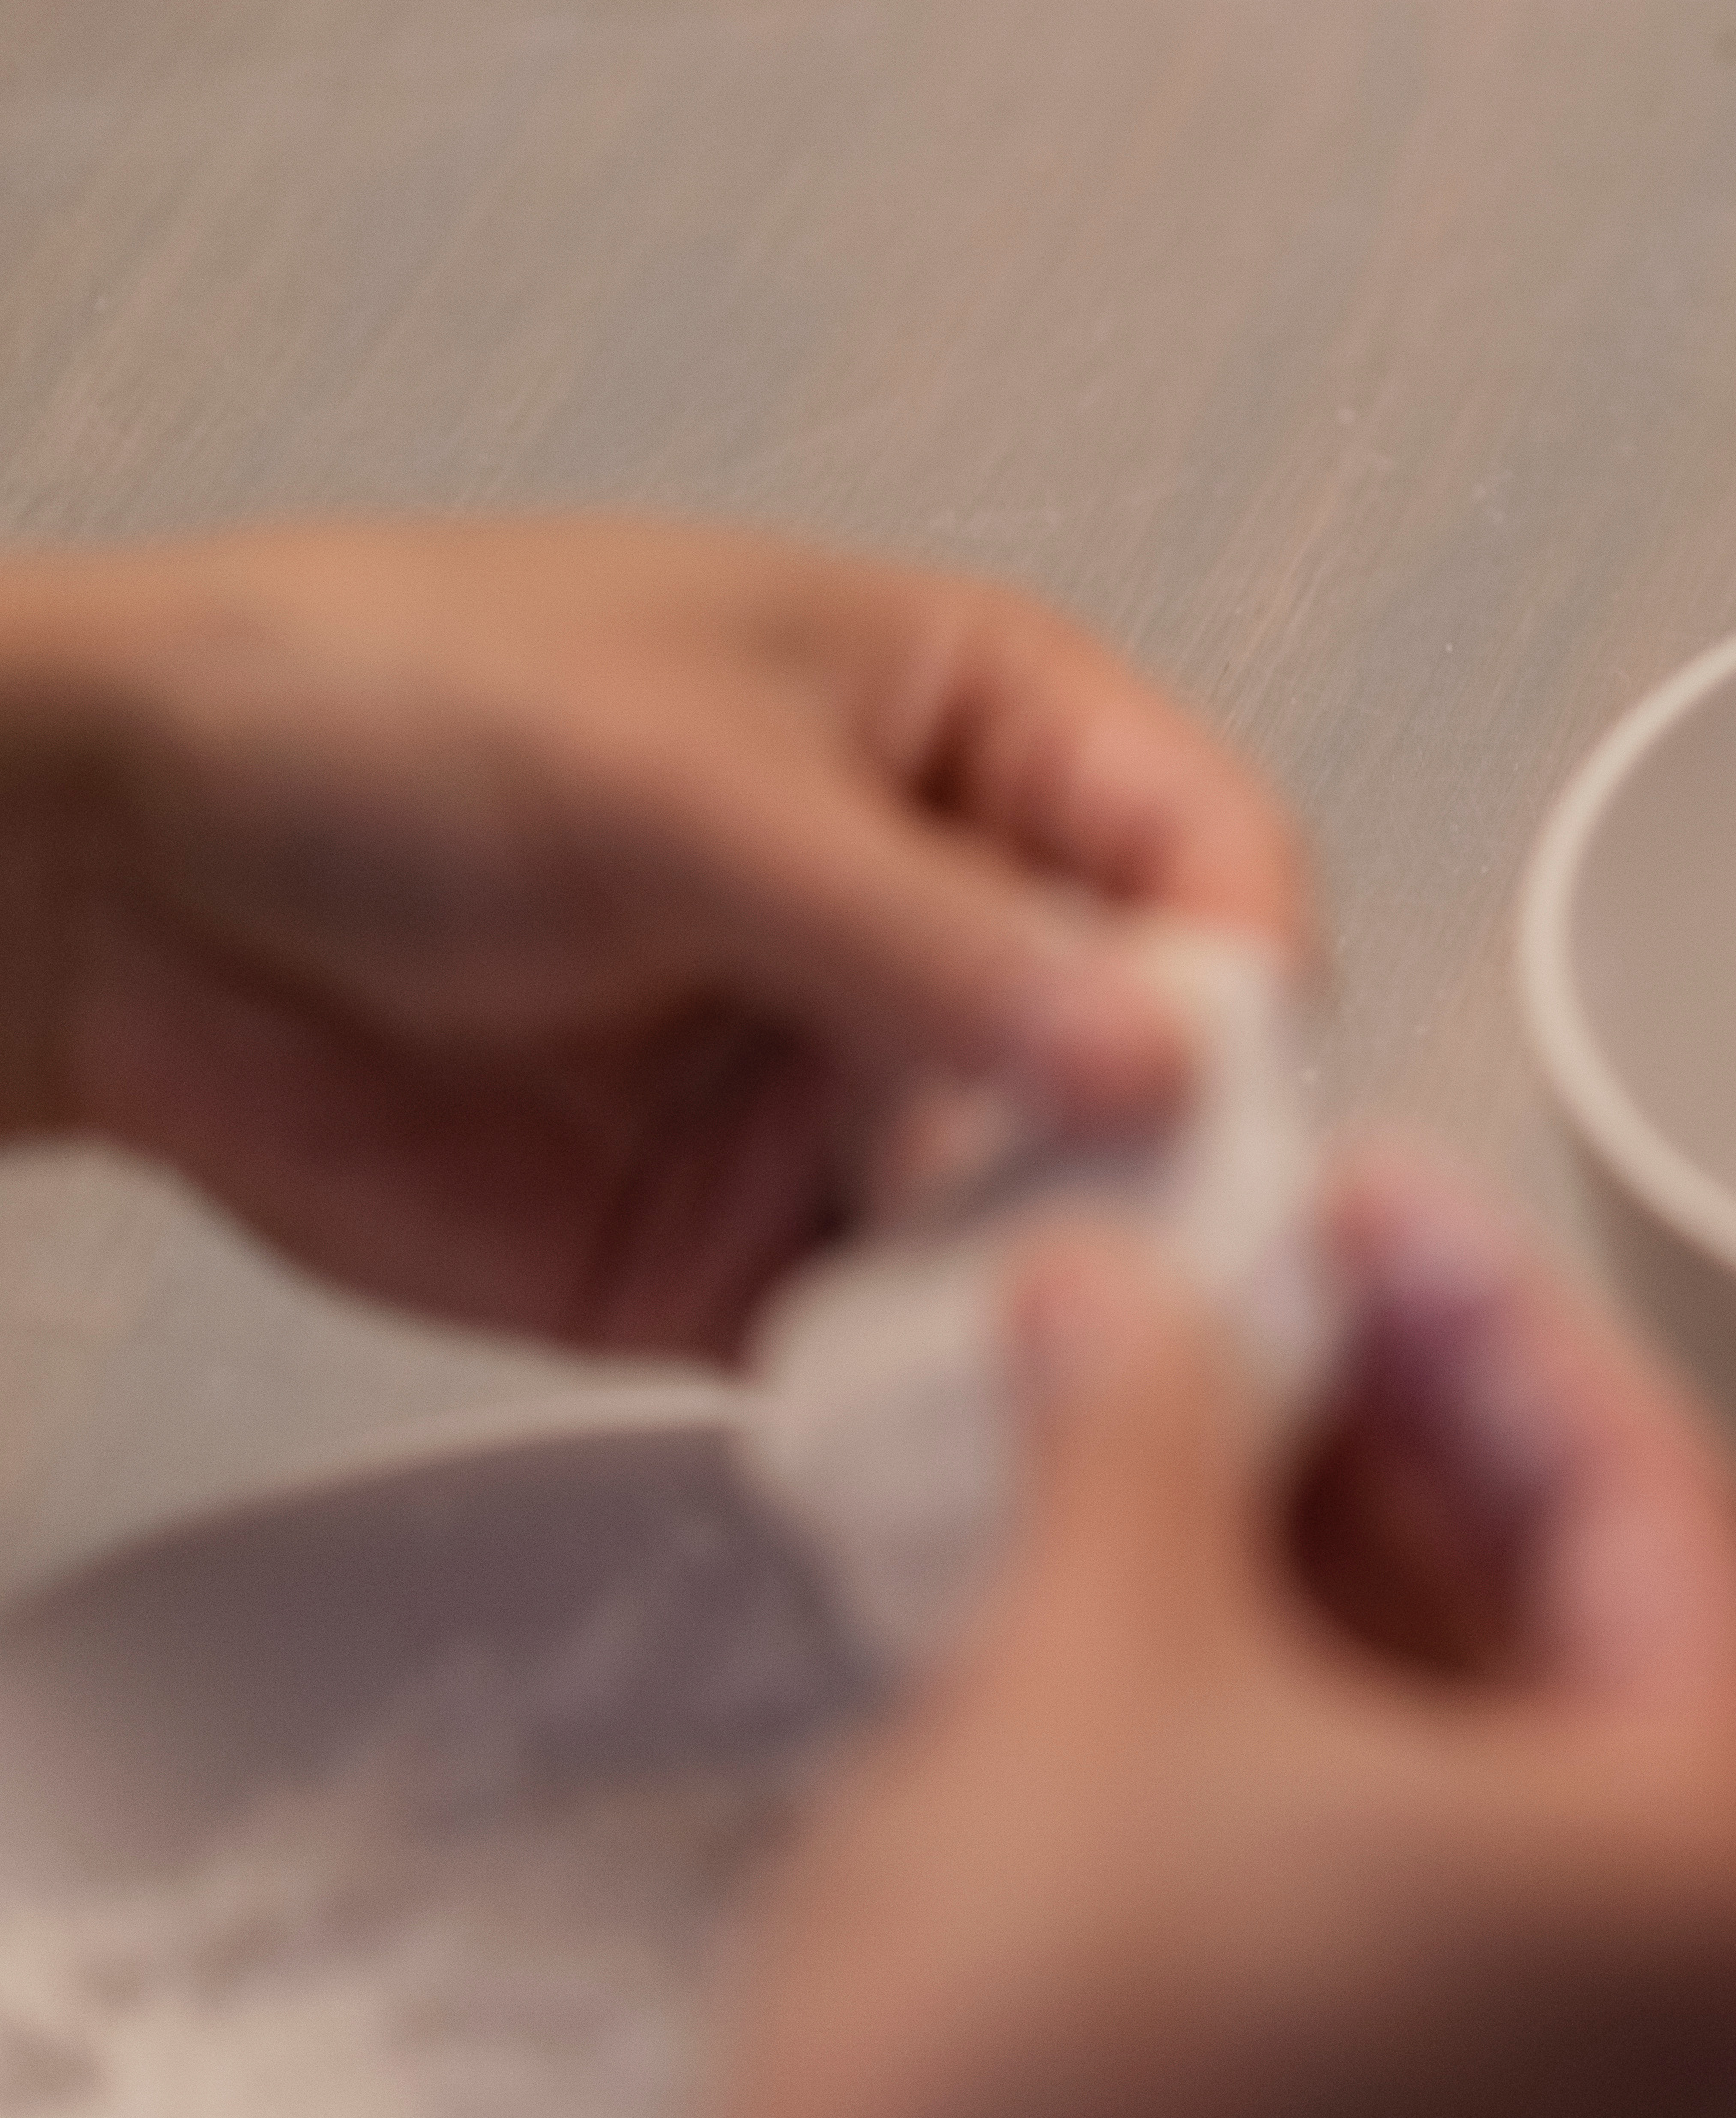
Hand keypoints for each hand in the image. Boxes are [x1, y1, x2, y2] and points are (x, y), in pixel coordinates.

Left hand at [0, 521, 1306, 1350]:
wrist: (97, 881)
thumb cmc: (367, 708)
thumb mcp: (682, 784)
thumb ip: (926, 933)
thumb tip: (1146, 1049)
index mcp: (976, 732)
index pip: (1204, 848)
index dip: (1239, 964)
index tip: (1221, 1080)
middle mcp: (943, 917)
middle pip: (1151, 1056)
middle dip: (1167, 1157)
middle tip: (1164, 1253)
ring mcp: (847, 1090)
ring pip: (1038, 1213)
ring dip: (1050, 1285)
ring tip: (1040, 1347)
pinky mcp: (743, 1247)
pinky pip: (887, 1334)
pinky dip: (916, 1385)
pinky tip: (922, 1409)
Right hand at [621, 1150, 1735, 2117]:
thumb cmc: (1018, 2091)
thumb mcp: (1097, 1652)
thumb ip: (1146, 1419)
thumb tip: (1123, 1282)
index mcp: (1733, 1884)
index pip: (1655, 1501)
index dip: (1490, 1310)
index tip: (1369, 1192)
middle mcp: (1725, 2024)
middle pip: (1595, 1630)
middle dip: (1419, 1433)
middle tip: (1280, 1275)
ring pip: (1507, 1758)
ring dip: (1359, 1567)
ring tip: (1201, 1399)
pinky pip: (1445, 1888)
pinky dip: (1335, 1730)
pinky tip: (1189, 1590)